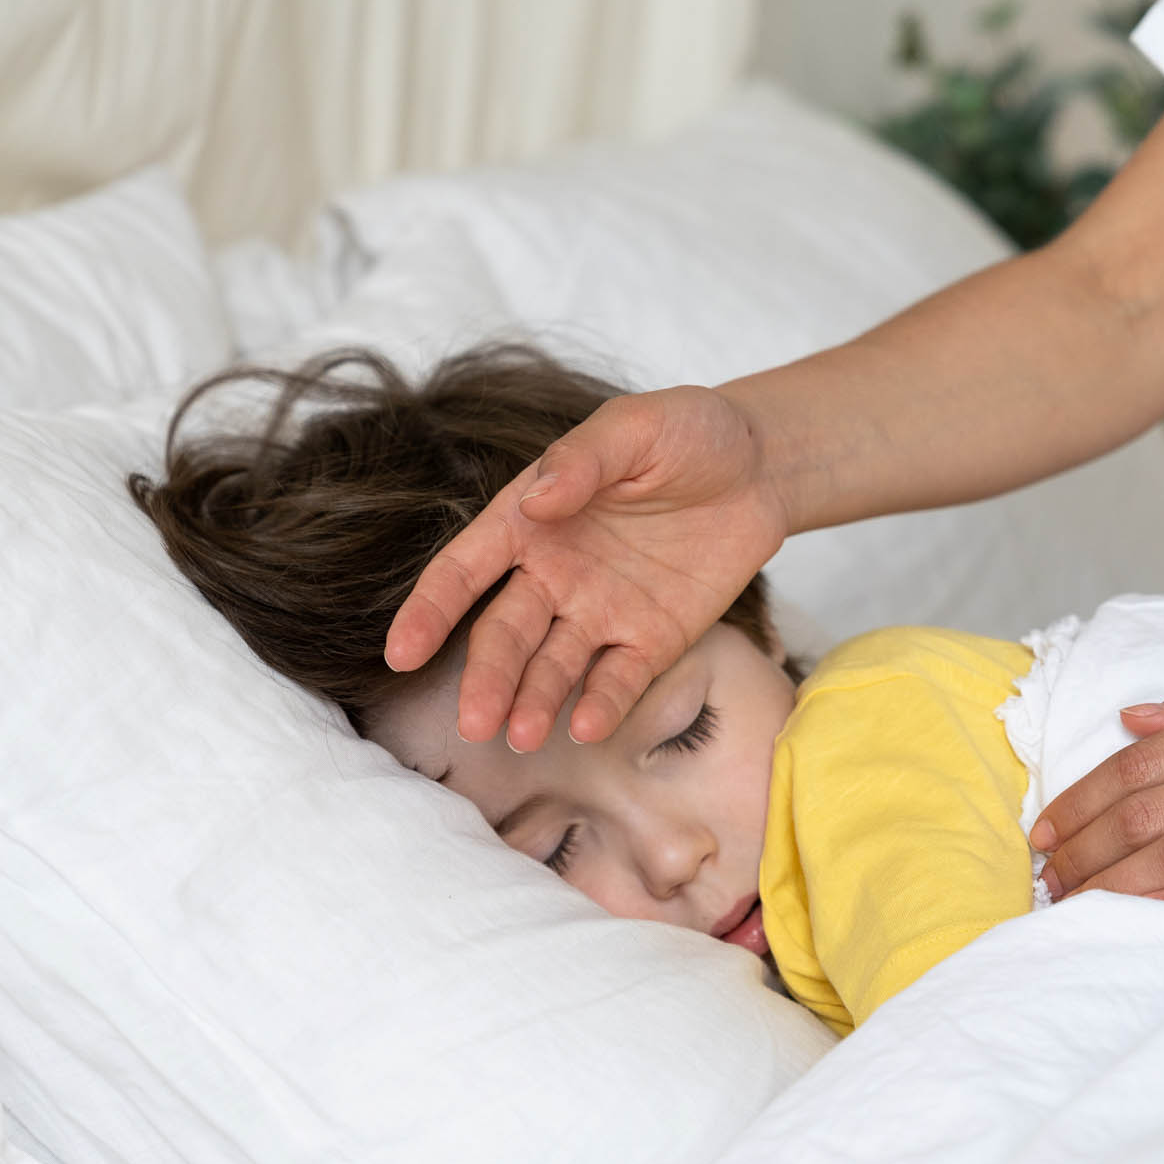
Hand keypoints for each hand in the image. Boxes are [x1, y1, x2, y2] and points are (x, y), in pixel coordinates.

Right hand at [384, 384, 787, 749]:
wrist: (761, 464)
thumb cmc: (686, 433)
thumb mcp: (635, 427)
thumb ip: (583, 460)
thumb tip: (537, 499)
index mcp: (529, 521)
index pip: (464, 571)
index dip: (430, 611)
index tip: (402, 653)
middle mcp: (553, 576)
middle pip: (506, 634)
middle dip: (487, 678)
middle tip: (475, 723)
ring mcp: (600, 613)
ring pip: (553, 667)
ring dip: (534, 701)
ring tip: (521, 736)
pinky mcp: (650, 641)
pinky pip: (618, 680)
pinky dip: (601, 704)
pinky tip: (585, 727)